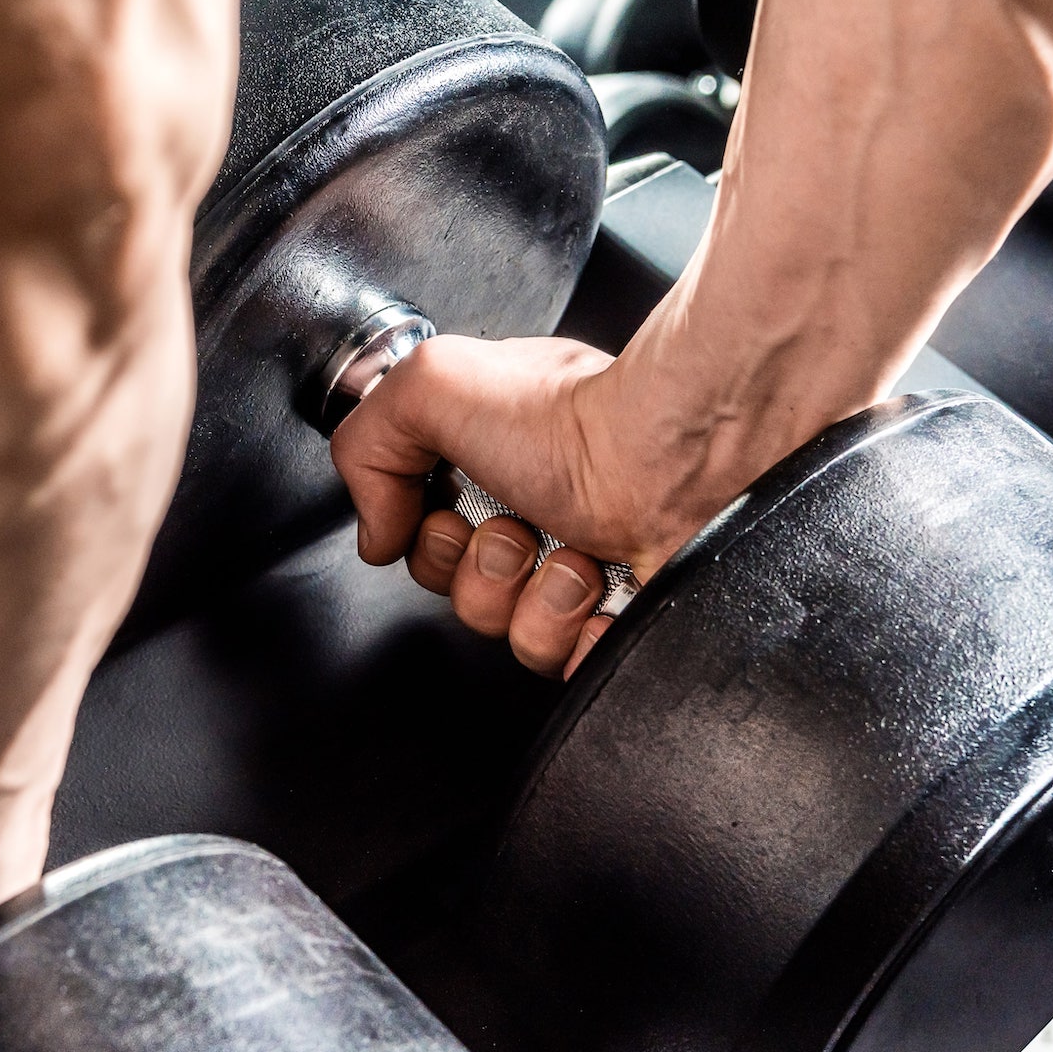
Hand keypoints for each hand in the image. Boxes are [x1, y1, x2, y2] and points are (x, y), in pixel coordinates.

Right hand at [329, 332, 852, 678]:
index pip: (423, 542)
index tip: (454, 506)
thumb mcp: (432, 384)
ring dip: (538, 598)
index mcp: (493, 465)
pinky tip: (608, 591)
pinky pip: (573, 667)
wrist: (686, 458)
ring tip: (578, 554)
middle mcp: (540, 518)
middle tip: (525, 526)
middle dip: (486, 569)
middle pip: (464, 597)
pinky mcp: (623, 622)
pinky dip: (586, 635)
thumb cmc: (581, 417)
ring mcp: (586, 574)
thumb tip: (375, 531)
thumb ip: (367, 445)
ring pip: (515, 638)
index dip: (428, 538)